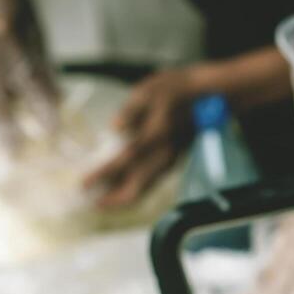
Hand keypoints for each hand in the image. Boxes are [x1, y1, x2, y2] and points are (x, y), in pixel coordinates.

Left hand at [84, 68, 197, 208]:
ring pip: (144, 189)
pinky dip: (133, 190)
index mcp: (156, 134)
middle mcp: (164, 154)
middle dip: (112, 199)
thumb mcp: (151, 90)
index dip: (103, 174)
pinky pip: (150, 183)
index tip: (83, 184)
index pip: (124, 159)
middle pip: (136, 186)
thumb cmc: (178, 89)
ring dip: (122, 197)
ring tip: (102, 202)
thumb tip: (114, 129)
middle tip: (90, 205)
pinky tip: (118, 189)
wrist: (210, 95)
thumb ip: (131, 111)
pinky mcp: (171, 162)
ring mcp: (169, 161)